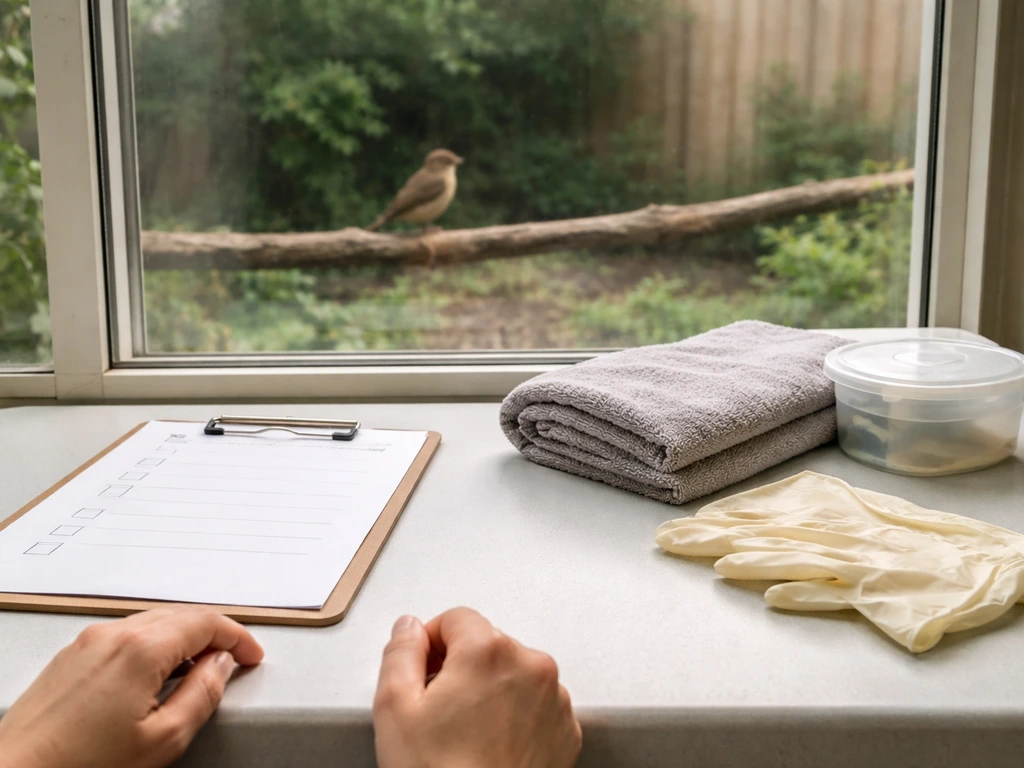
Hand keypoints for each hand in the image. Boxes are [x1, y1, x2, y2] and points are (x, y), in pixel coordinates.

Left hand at [0, 606, 263, 767]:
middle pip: (180, 616)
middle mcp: (114, 634)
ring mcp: (88, 642)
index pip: (207, 622)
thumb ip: (202, 695)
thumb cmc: (78, 766)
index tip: (251, 655)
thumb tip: (221, 666)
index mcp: (141, 648)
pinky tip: (156, 675)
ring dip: (184, 638)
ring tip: (198, 670)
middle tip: (233, 660)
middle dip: (213, 634)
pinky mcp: (71, 656)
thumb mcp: (162, 740)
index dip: (238, 637)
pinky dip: (154, 645)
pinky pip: (126, 635)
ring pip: (153, 622)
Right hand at [373, 607, 581, 767]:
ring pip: (513, 674)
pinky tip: (491, 746)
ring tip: (466, 734)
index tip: (422, 671)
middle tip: (439, 711)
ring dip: (490, 691)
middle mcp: (531, 667)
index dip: (430, 644)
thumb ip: (400, 653)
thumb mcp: (395, 708)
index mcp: (489, 651)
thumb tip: (408, 629)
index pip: (455, 618)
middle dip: (460, 668)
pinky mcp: (566, 730)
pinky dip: (515, 716)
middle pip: (486, 645)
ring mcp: (554, 700)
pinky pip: (535, 704)